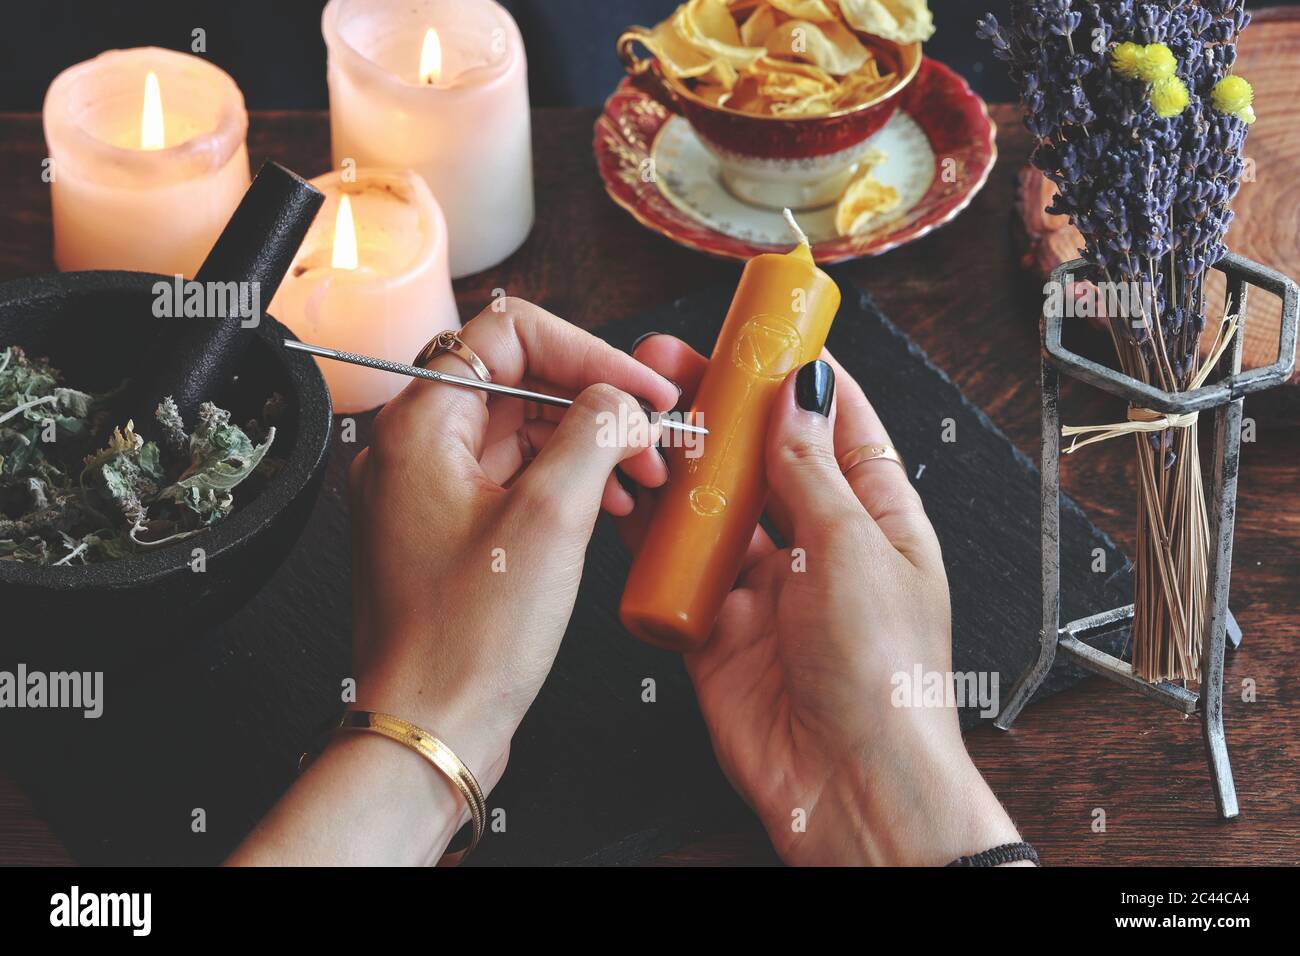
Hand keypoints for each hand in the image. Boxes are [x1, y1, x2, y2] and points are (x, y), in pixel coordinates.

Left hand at [230, 299, 675, 864]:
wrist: (429, 730)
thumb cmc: (467, 641)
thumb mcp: (551, 519)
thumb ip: (595, 433)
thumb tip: (622, 402)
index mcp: (420, 426)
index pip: (509, 333)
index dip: (588, 351)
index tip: (642, 388)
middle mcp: (414, 450)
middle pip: (518, 381)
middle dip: (596, 403)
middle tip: (655, 437)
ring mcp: (429, 493)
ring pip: (522, 432)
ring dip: (589, 444)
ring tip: (644, 480)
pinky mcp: (450, 533)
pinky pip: (515, 480)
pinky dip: (567, 483)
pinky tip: (611, 508)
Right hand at [623, 336, 1022, 865]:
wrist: (847, 786)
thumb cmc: (883, 673)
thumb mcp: (852, 548)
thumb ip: (811, 469)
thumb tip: (796, 391)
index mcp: (877, 518)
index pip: (838, 425)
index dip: (800, 376)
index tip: (763, 330)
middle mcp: (821, 546)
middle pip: (766, 459)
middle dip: (722, 412)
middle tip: (670, 364)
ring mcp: (766, 588)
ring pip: (715, 510)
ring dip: (683, 468)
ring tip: (640, 420)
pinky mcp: (717, 630)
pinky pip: (679, 571)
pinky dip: (653, 538)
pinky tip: (628, 498)